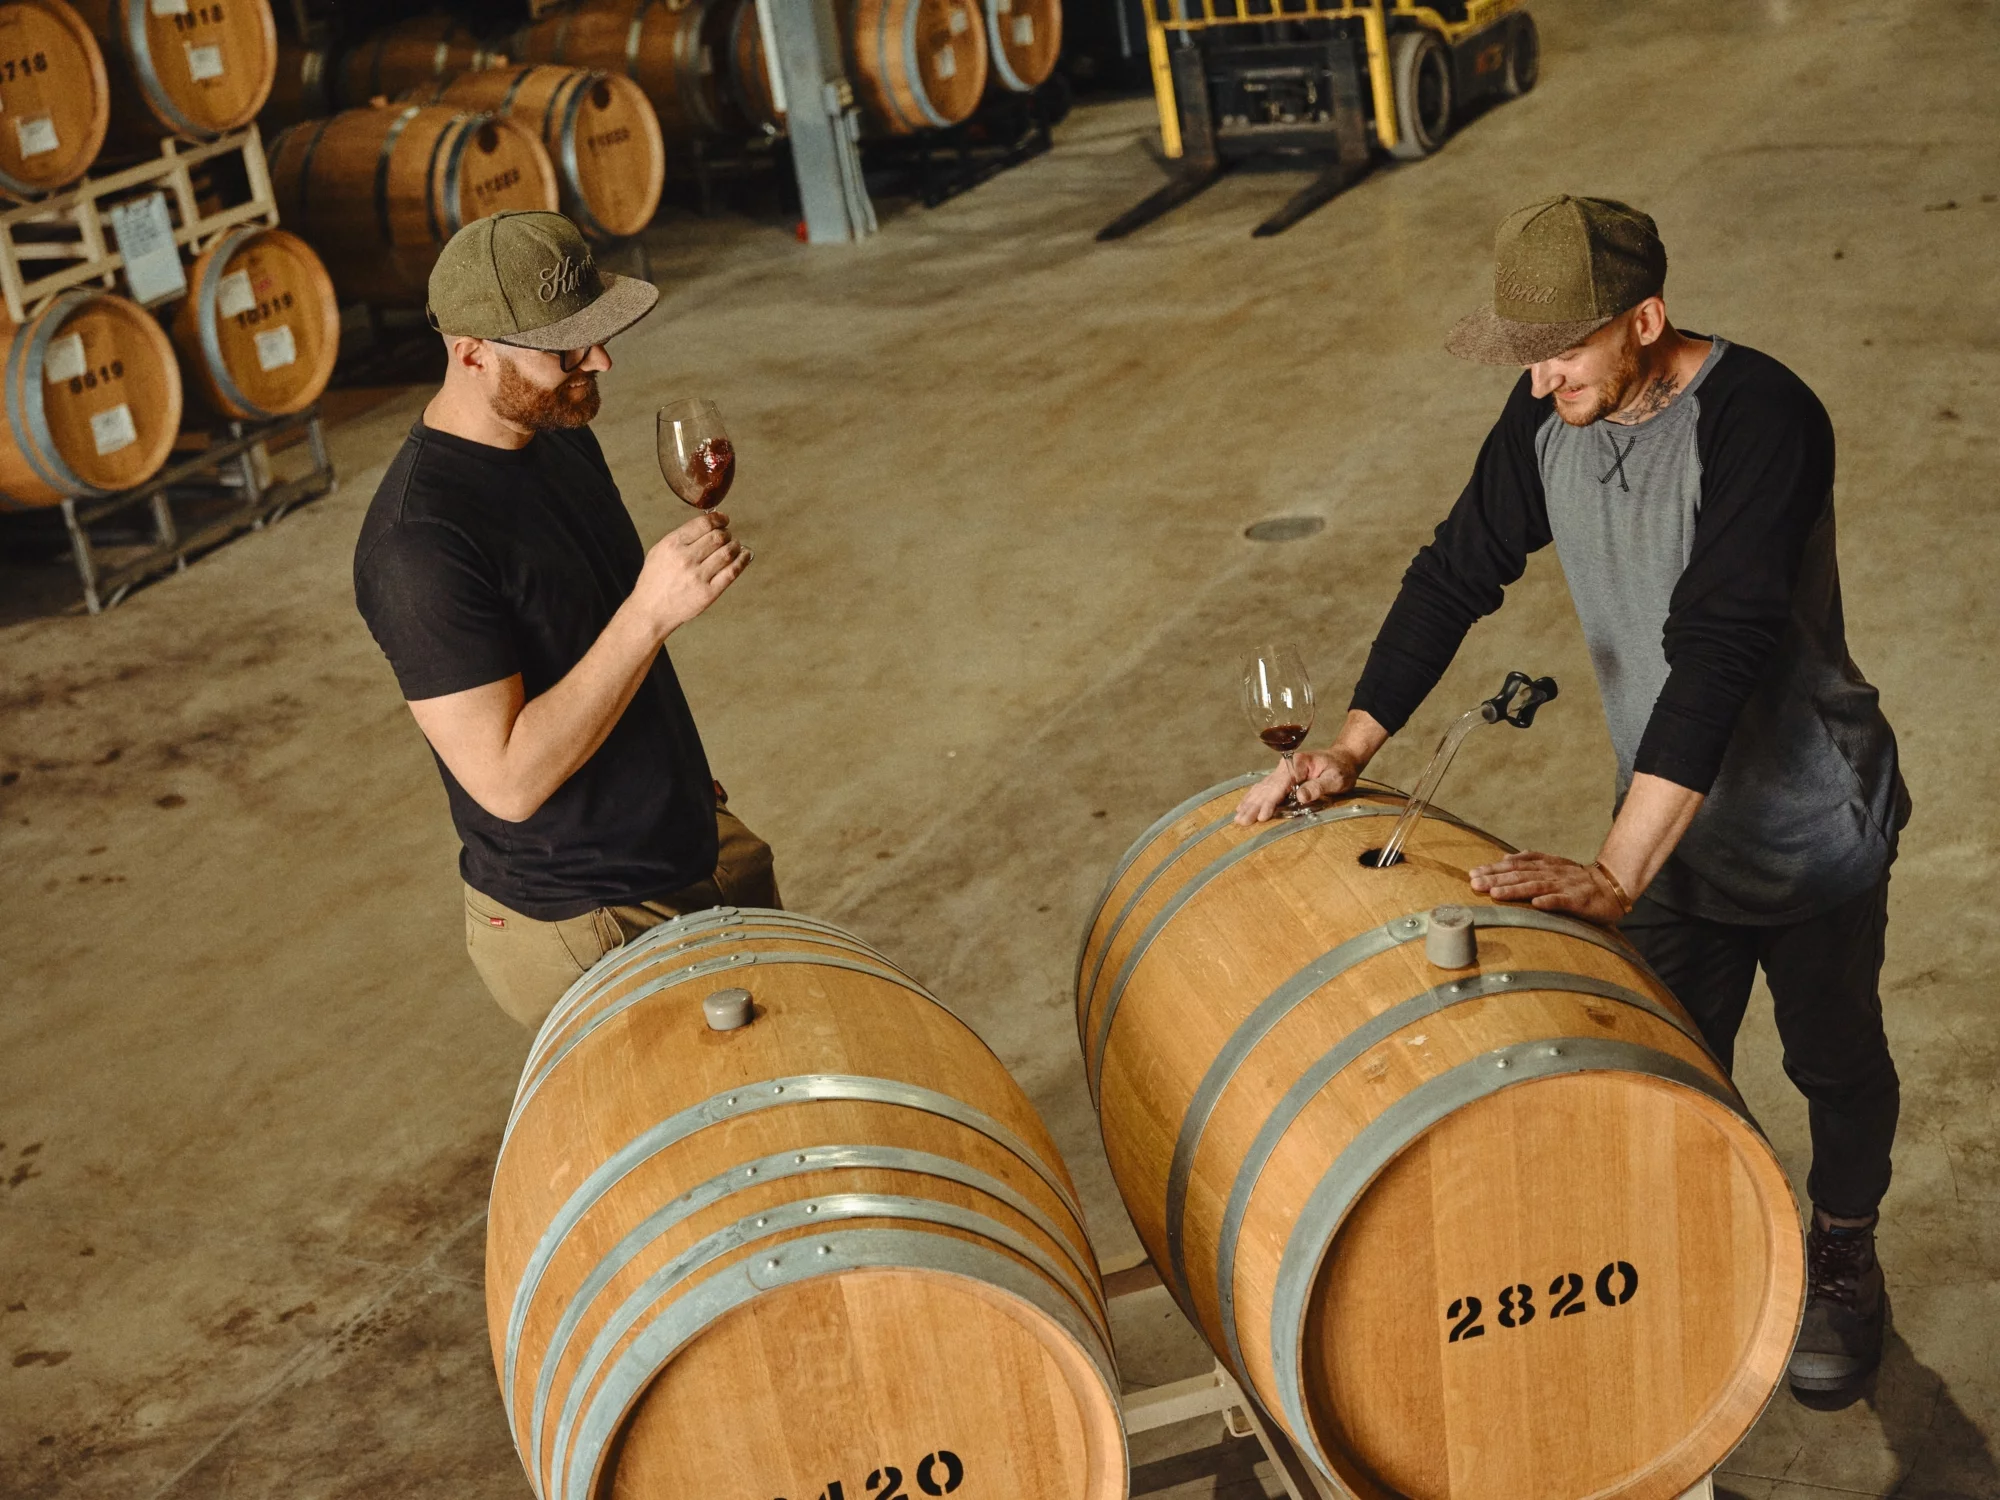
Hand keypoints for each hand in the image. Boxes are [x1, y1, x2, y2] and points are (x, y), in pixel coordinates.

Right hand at [632, 511, 751, 638]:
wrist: (650, 610)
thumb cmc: (655, 580)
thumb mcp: (659, 551)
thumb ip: (681, 537)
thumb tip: (707, 524)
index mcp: (672, 544)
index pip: (704, 524)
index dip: (718, 519)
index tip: (724, 519)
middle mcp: (685, 559)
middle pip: (718, 537)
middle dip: (726, 533)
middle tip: (727, 536)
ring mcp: (698, 576)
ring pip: (727, 552)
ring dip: (735, 546)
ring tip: (735, 546)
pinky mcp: (708, 593)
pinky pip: (732, 572)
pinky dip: (742, 561)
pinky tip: (745, 555)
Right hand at [1234, 748, 1360, 825]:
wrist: (1343, 759)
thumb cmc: (1341, 768)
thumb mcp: (1335, 779)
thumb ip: (1317, 787)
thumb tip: (1300, 797)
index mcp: (1297, 763)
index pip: (1279, 786)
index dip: (1270, 802)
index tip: (1262, 816)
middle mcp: (1285, 766)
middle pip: (1266, 788)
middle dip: (1254, 806)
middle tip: (1242, 821)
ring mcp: (1282, 771)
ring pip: (1262, 788)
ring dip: (1250, 803)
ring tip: (1238, 817)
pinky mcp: (1282, 778)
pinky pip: (1264, 788)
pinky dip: (1253, 797)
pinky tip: (1243, 805)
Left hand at [1468, 852, 1627, 923]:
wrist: (1613, 886)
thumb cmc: (1579, 880)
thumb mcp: (1553, 866)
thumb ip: (1531, 862)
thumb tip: (1506, 858)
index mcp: (1545, 865)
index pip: (1515, 865)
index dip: (1494, 868)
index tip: (1473, 873)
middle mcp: (1552, 873)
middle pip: (1520, 874)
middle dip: (1496, 878)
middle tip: (1474, 883)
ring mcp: (1565, 886)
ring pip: (1536, 886)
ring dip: (1515, 889)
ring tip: (1496, 892)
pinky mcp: (1578, 900)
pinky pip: (1562, 900)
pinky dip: (1549, 901)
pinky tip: (1536, 904)